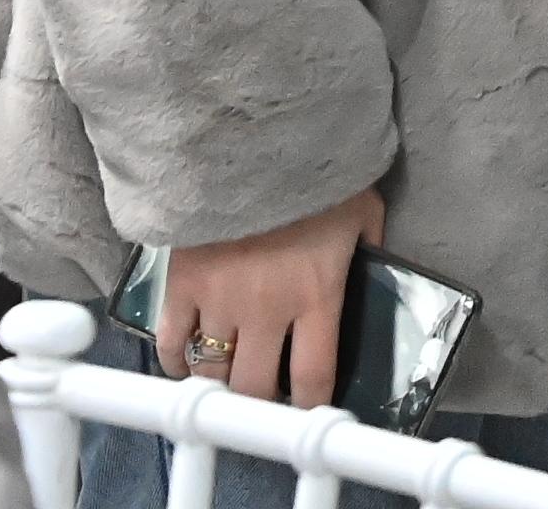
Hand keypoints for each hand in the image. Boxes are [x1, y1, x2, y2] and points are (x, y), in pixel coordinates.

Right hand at [163, 187, 384, 405]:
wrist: (256, 139)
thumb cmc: (318, 172)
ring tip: (228, 379)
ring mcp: (219, 301)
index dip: (311, 405)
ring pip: (212, 372)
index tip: (308, 408)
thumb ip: (367, 248)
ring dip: (220, 383)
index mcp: (317, 296)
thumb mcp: (363, 211)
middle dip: (260, 402)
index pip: (315, 377)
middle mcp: (267, 311)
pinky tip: (186, 362)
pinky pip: (170, 343)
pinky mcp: (181, 285)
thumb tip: (376, 269)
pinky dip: (175, 361)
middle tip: (263, 397)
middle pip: (256, 389)